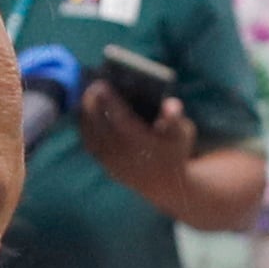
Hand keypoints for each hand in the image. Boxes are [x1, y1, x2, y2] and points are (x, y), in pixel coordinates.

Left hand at [77, 81, 200, 217]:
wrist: (166, 184)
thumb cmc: (174, 150)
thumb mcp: (182, 134)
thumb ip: (175, 118)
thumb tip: (170, 104)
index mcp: (142, 144)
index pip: (120, 119)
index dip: (109, 101)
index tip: (102, 83)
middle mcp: (124, 155)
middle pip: (101, 124)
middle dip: (94, 103)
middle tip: (93, 84)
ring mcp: (113, 162)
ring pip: (92, 133)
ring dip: (87, 112)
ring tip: (87, 92)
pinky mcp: (105, 165)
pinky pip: (90, 142)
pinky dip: (86, 125)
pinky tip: (86, 109)